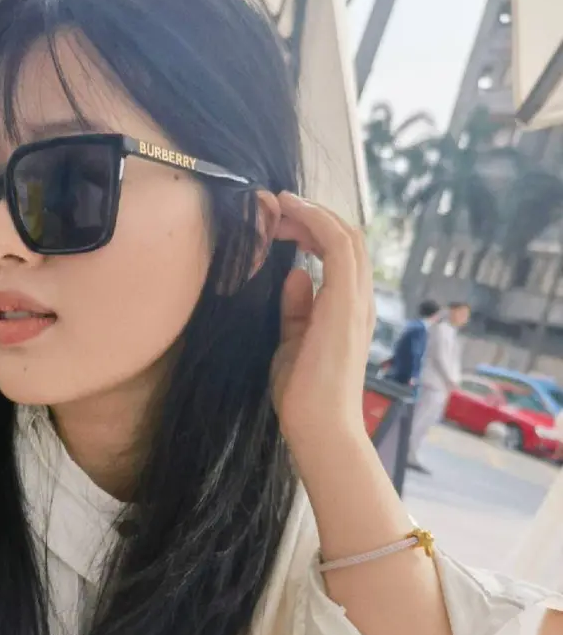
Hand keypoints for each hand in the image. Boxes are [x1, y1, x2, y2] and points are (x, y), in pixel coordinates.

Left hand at [266, 192, 373, 456]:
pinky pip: (339, 247)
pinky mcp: (346, 304)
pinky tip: (290, 213)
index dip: (312, 230)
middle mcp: (359, 301)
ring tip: (280, 205)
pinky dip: (315, 222)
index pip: (339, 254)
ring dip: (312, 214)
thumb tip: (294, 275)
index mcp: (348, 310)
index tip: (279, 223)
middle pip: (347, 238)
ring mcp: (357, 301)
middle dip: (311, 216)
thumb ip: (296, 310)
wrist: (320, 428)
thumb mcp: (292, 343)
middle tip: (275, 209)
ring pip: (347, 236)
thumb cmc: (304, 396)